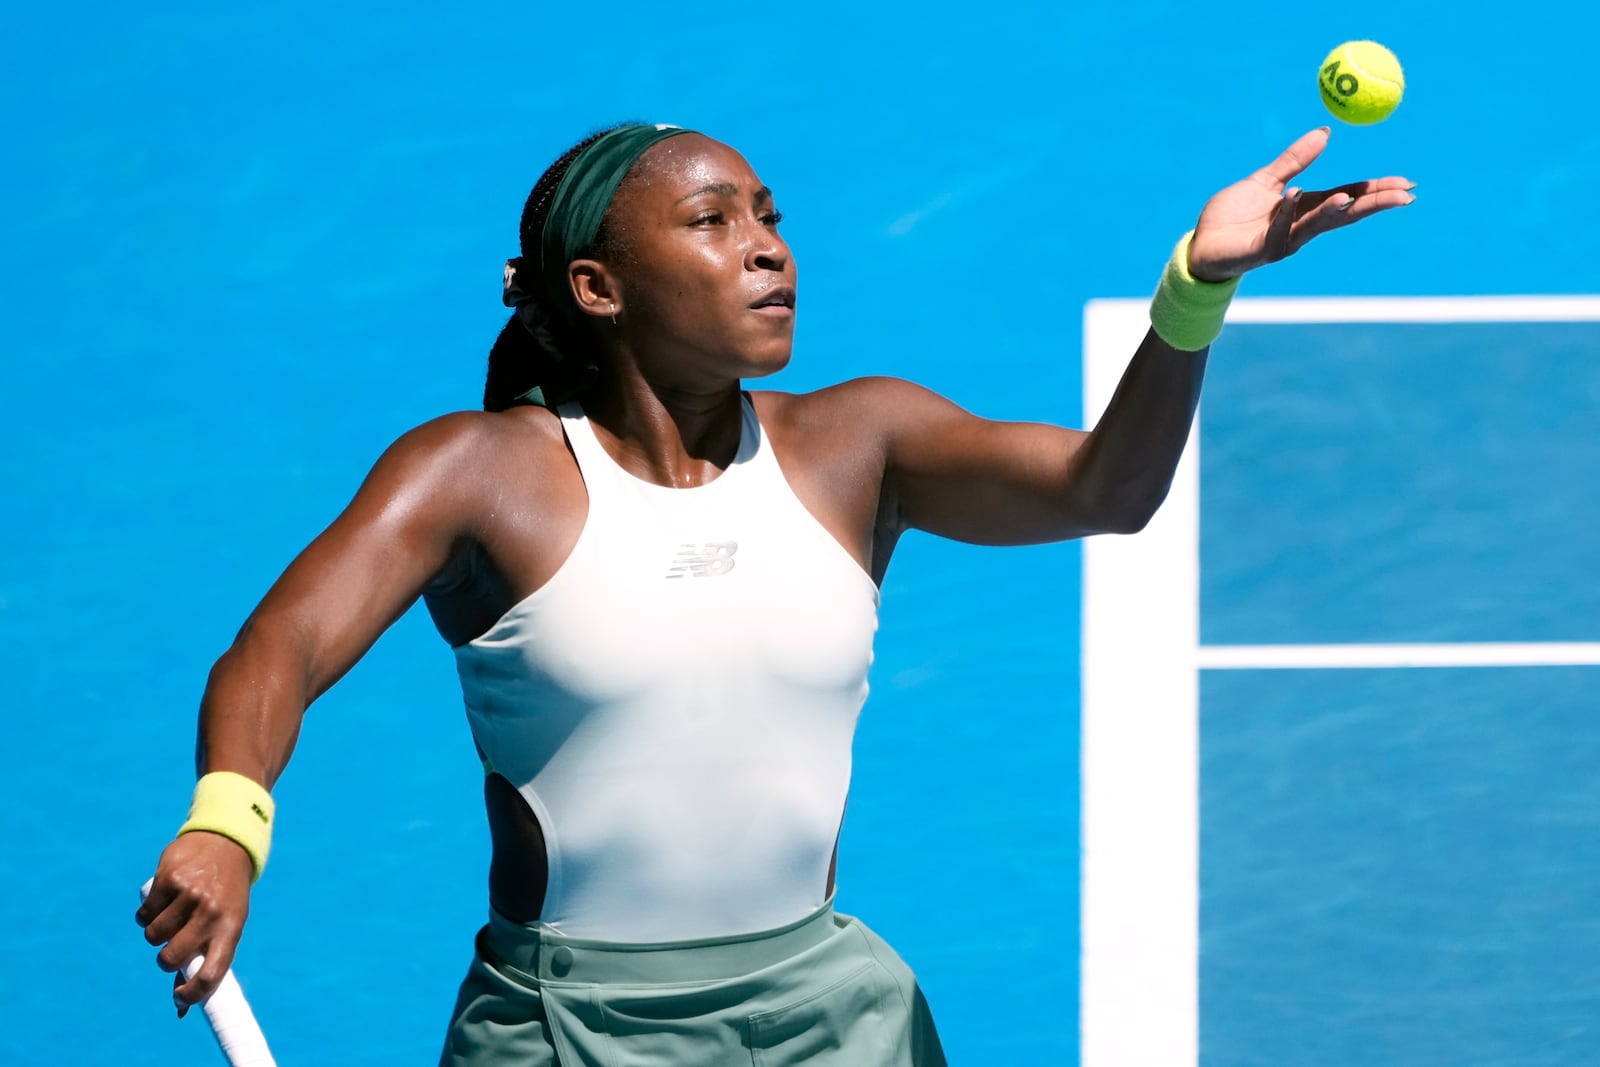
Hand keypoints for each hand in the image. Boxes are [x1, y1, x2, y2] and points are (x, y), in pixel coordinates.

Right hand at [135, 831, 253, 1015]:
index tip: (179, 998)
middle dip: (166, 958)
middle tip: (173, 943)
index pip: (212, 974)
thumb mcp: (227, 923)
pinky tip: (162, 900)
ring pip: (152, 936)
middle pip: (170, 959)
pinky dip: (146, 913)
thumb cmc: (225, 894)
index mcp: (231, 928)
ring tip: (172, 915)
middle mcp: (212, 913)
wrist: (226, 843)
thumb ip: (206, 958)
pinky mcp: (169, 879)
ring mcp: (190, 894)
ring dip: (155, 932)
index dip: (192, 995)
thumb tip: (180, 1006)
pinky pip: (143, 915)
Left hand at [1187, 127, 1414, 281]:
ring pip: (1314, 225)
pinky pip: (1278, 231)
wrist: (1201, 243)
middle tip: (1404, 195)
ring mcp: (1283, 242)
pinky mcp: (1261, 251)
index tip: (1406, 182)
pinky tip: (1294, 195)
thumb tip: (1325, 132)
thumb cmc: (1233, 216)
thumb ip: (1295, 160)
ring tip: (1351, 196)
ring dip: (1333, 211)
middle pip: (1343, 214)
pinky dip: (1287, 213)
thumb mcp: (1266, 181)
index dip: (1374, 190)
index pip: (1347, 196)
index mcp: (1304, 208)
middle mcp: (1300, 227)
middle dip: (1372, 204)